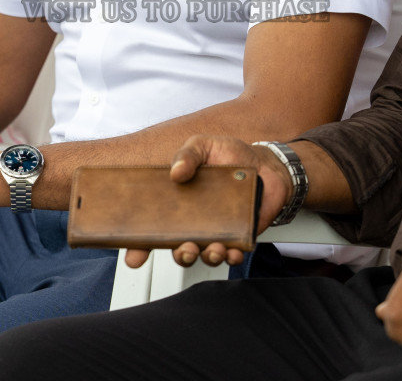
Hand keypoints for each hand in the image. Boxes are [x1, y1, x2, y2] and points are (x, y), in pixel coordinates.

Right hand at [121, 134, 294, 271]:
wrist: (267, 164)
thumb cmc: (232, 155)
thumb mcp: (204, 145)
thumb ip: (188, 154)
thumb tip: (175, 172)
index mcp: (179, 201)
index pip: (153, 226)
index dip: (140, 244)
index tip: (134, 256)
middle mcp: (194, 221)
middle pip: (177, 247)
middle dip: (179, 254)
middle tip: (185, 248)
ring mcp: (216, 230)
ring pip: (204, 255)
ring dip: (205, 257)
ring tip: (212, 249)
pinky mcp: (238, 236)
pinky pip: (231, 254)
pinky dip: (230, 257)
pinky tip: (231, 250)